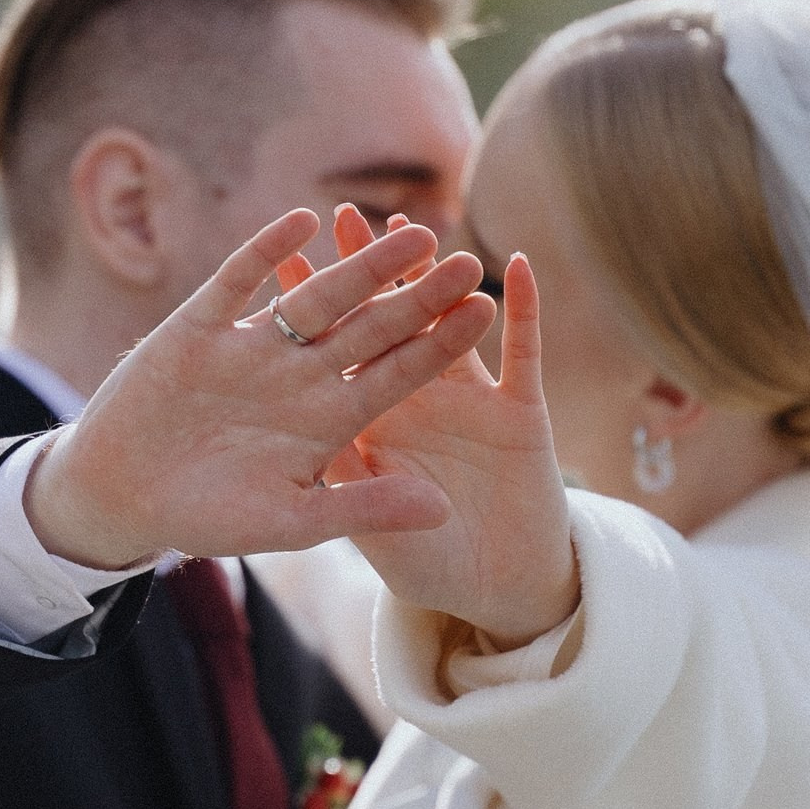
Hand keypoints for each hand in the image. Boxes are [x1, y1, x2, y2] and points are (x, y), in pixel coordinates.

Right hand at [23, 209, 496, 568]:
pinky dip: (266, 253)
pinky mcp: (199, 328)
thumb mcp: (291, 522)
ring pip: (315, 298)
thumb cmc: (205, 518)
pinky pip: (237, 281)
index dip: (437, 344)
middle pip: (368, 328)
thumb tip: (443, 512)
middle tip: (468, 261)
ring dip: (359, 267)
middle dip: (415, 297)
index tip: (484, 313)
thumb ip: (364, 509)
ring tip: (409, 235)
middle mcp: (296, 377)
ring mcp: (250, 349)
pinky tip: (302, 221)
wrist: (118, 497)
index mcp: (324, 422)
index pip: (394, 374)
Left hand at [324, 208, 577, 646]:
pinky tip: (517, 267)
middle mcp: (415, 403)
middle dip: (369, 276)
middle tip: (348, 218)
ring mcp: (470, 403)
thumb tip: (317, 452)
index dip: (312, 315)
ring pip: (449, 328)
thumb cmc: (427, 568)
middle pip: (386, 326)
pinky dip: (524, 312)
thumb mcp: (377, 538)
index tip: (284, 264)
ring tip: (423, 230)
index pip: (334, 358)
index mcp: (369, 425)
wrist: (496, 591)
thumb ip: (349, 496)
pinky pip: (524, 354)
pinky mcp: (522, 413)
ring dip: (438, 282)